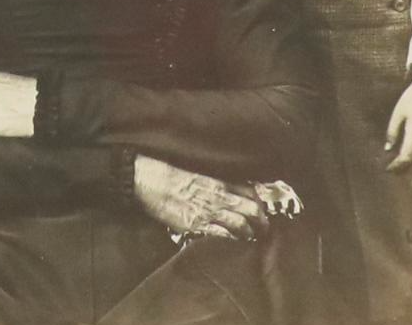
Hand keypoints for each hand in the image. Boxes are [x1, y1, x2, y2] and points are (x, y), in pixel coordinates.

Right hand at [133, 154, 267, 241]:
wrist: (146, 180)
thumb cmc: (166, 171)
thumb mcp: (195, 170)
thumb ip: (214, 179)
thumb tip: (229, 186)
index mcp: (217, 180)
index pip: (249, 191)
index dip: (260, 200)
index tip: (263, 207)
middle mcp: (218, 196)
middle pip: (251, 209)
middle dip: (262, 220)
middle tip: (265, 227)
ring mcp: (208, 212)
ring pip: (241, 225)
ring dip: (250, 232)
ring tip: (252, 236)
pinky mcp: (196, 225)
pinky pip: (221, 235)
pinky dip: (231, 239)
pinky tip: (234, 241)